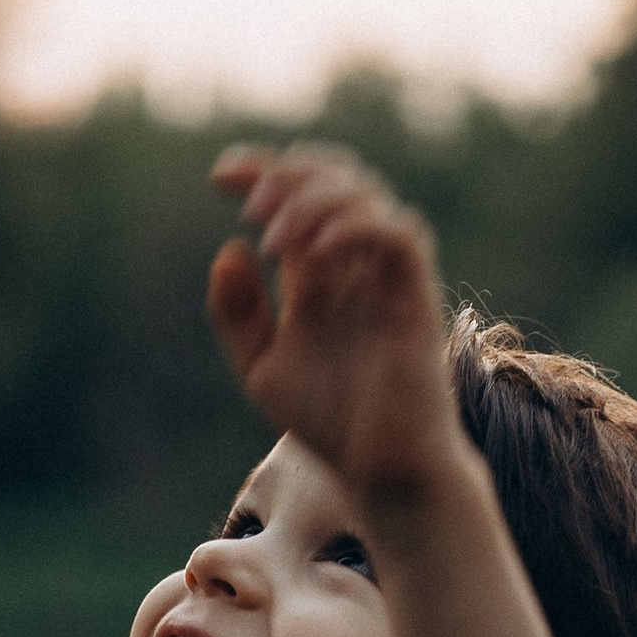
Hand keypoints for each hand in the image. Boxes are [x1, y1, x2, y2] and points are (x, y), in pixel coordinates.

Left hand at [207, 144, 456, 505]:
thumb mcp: (261, 367)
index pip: (298, 193)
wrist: (380, 467)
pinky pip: (398, 233)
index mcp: (320, 272)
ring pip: (366, 194)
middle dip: (290, 176)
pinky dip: (357, 227)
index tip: (220, 176)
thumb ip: (237, 315)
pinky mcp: (416, 294)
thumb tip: (230, 249)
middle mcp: (356, 263)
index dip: (262, 169)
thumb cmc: (331, 422)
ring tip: (274, 241)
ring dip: (313, 203)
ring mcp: (388, 274)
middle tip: (252, 208)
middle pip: (335, 176)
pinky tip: (319, 253)